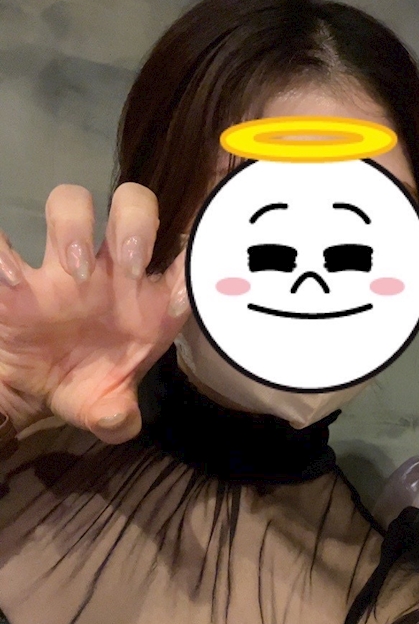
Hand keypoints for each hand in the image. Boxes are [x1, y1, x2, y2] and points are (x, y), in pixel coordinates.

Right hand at [0, 183, 188, 442]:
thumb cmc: (85, 385)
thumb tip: (117, 420)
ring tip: (74, 271)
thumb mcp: (105, 411)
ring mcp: (63, 267)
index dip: (194, 254)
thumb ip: (118, 418)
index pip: (183, 258)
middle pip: (132, 204)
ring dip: (74, 225)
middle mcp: (110, 272)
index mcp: (148, 301)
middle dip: (134, 224)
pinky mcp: (15, 277)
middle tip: (128, 266)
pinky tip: (15, 285)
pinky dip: (3, 252)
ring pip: (73, 202)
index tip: (184, 278)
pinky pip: (3, 241)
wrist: (33, 391)